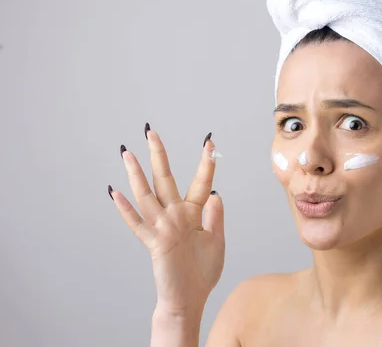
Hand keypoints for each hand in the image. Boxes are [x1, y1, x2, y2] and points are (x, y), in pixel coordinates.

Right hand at [109, 124, 224, 315]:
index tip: (210, 142)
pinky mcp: (154, 243)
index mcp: (193, 214)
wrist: (189, 299)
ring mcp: (163, 228)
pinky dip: (126, 210)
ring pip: (147, 195)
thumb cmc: (202, 273)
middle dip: (159, 155)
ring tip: (128, 153)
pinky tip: (115, 193)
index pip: (200, 182)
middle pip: (165, 179)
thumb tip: (216, 193)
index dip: (206, 163)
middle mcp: (175, 216)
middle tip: (151, 132)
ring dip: (136, 174)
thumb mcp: (216, 241)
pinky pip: (137, 224)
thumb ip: (215, 216)